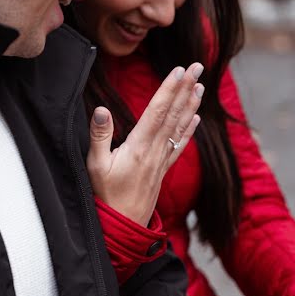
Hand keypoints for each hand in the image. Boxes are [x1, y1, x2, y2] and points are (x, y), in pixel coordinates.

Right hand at [86, 63, 204, 225]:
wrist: (122, 229)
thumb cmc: (105, 198)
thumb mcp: (95, 167)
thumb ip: (99, 137)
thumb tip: (101, 110)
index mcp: (138, 147)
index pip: (156, 111)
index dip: (168, 89)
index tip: (178, 70)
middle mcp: (154, 151)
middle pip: (172, 114)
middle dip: (185, 89)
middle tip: (197, 66)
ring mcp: (160, 161)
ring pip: (179, 127)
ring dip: (190, 105)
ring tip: (200, 86)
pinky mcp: (161, 170)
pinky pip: (179, 145)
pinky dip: (188, 130)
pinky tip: (196, 119)